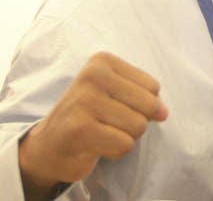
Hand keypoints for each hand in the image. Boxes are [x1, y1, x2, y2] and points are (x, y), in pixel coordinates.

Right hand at [18, 52, 168, 199]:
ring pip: (138, 126)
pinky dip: (115, 151)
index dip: (143, 104)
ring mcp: (84, 102)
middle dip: (137, 121)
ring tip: (103, 132)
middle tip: (110, 123)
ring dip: (125, 137)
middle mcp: (92, 76)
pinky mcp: (80, 130)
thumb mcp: (115, 93)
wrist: (48, 145)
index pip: (153, 87)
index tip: (115, 106)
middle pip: (149, 105)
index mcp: (103, 61)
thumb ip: (145, 97)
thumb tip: (164, 112)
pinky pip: (124, 145)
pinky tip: (96, 145)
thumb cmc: (89, 116)